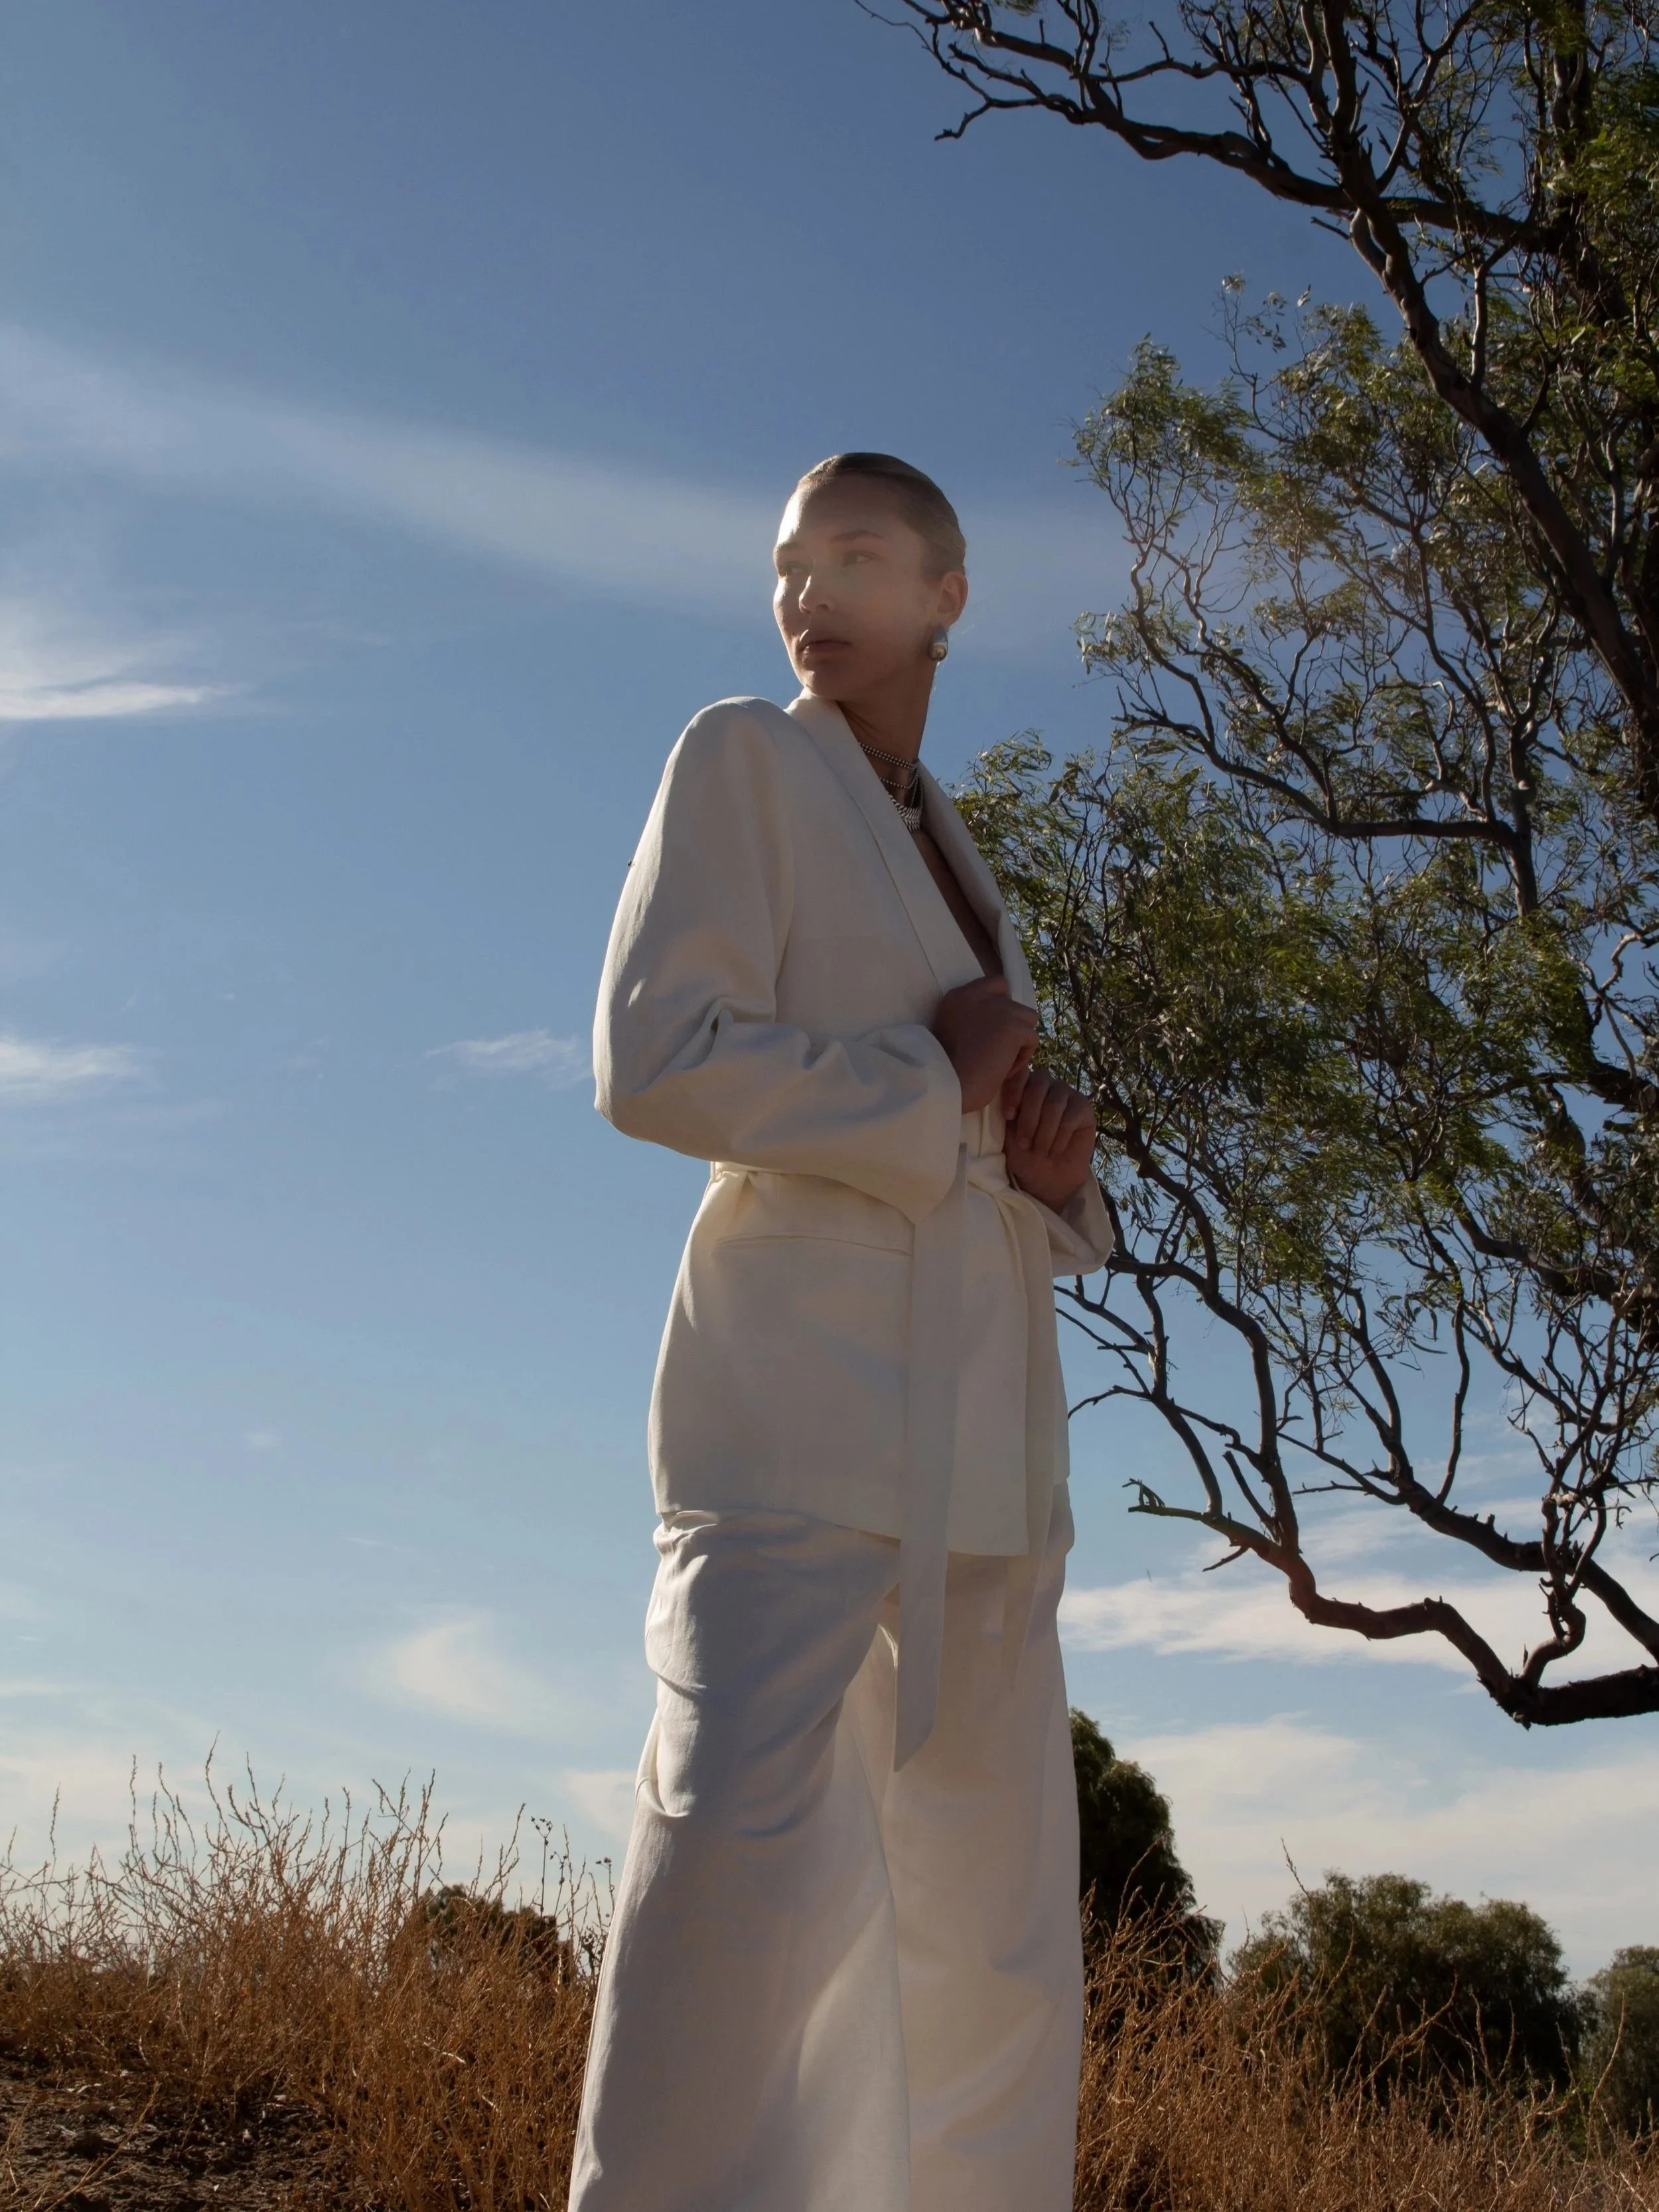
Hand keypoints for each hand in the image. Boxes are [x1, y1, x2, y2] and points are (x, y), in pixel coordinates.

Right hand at [933, 976, 1037, 1112]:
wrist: (946, 1084)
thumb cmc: (945, 1070)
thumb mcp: (951, 1033)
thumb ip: (970, 1020)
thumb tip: (996, 1025)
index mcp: (959, 996)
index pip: (995, 985)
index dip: (1000, 1006)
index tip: (993, 1030)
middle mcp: (978, 995)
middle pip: (1014, 1002)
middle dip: (1012, 1022)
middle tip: (999, 1046)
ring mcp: (999, 1008)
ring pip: (1028, 1018)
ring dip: (1020, 1039)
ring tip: (1002, 1060)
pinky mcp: (1014, 1026)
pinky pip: (1032, 1039)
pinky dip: (1022, 1058)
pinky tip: (1003, 1071)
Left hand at [1003, 1066, 1097, 1210]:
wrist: (1046, 1176)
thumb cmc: (1023, 1153)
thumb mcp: (1008, 1131)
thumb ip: (1008, 1107)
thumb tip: (1002, 1087)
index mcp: (1024, 1085)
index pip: (1020, 1072)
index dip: (1014, 1091)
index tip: (1009, 1116)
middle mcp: (1046, 1084)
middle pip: (1038, 1086)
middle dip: (1029, 1118)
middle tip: (1025, 1144)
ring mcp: (1066, 1093)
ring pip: (1054, 1103)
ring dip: (1044, 1132)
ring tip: (1040, 1151)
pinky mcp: (1083, 1108)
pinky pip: (1070, 1117)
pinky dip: (1060, 1138)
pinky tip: (1055, 1150)